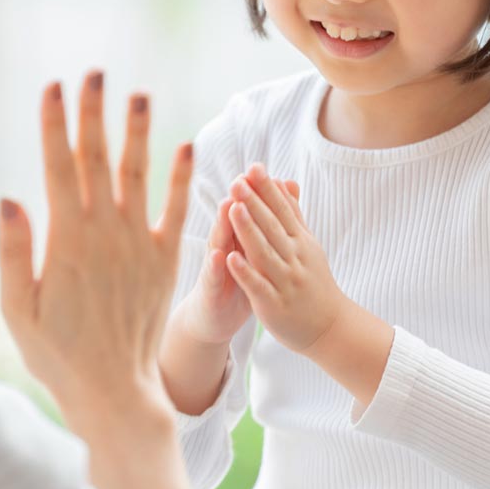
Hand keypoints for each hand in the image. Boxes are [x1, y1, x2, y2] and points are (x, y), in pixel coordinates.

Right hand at [0, 72, 192, 428]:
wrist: (114, 390)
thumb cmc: (57, 354)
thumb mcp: (18, 310)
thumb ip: (15, 253)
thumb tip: (9, 198)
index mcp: (65, 239)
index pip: (58, 167)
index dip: (56, 124)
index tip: (54, 86)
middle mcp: (104, 233)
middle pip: (96, 159)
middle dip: (93, 113)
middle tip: (95, 71)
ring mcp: (138, 244)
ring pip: (138, 174)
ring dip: (138, 132)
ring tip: (139, 93)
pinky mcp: (165, 260)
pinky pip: (177, 211)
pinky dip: (182, 179)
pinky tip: (186, 146)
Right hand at [175, 178, 299, 345]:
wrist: (214, 318)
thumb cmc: (238, 281)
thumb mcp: (255, 252)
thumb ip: (265, 224)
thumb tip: (281, 193)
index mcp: (237, 237)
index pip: (245, 211)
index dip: (252, 192)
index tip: (259, 169)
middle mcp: (222, 246)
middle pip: (230, 220)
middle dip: (237, 200)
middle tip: (242, 178)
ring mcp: (213, 267)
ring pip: (218, 242)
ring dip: (222, 225)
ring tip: (228, 205)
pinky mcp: (208, 289)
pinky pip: (212, 277)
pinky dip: (215, 266)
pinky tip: (218, 256)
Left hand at [225, 163, 345, 354]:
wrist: (331, 328)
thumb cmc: (313, 281)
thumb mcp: (307, 244)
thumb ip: (293, 214)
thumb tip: (284, 181)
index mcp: (300, 242)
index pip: (283, 210)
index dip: (268, 189)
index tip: (254, 167)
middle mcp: (295, 258)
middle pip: (272, 227)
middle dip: (254, 203)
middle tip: (238, 180)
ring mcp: (285, 281)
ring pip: (265, 253)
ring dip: (248, 230)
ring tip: (233, 208)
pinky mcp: (274, 304)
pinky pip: (258, 286)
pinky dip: (245, 272)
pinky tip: (229, 258)